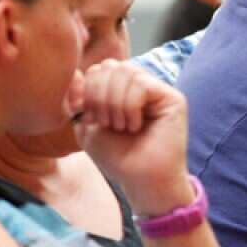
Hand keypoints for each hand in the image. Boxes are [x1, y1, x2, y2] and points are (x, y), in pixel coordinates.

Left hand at [69, 60, 192, 215]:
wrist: (142, 180)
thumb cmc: (118, 158)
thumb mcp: (87, 127)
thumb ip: (79, 99)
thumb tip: (74, 73)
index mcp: (122, 91)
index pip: (99, 70)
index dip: (88, 90)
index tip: (90, 119)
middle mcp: (141, 87)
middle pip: (111, 66)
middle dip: (100, 95)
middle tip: (106, 123)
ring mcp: (158, 91)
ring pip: (126, 71)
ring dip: (115, 103)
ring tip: (121, 127)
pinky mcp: (172, 98)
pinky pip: (142, 84)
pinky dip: (130, 106)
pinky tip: (134, 126)